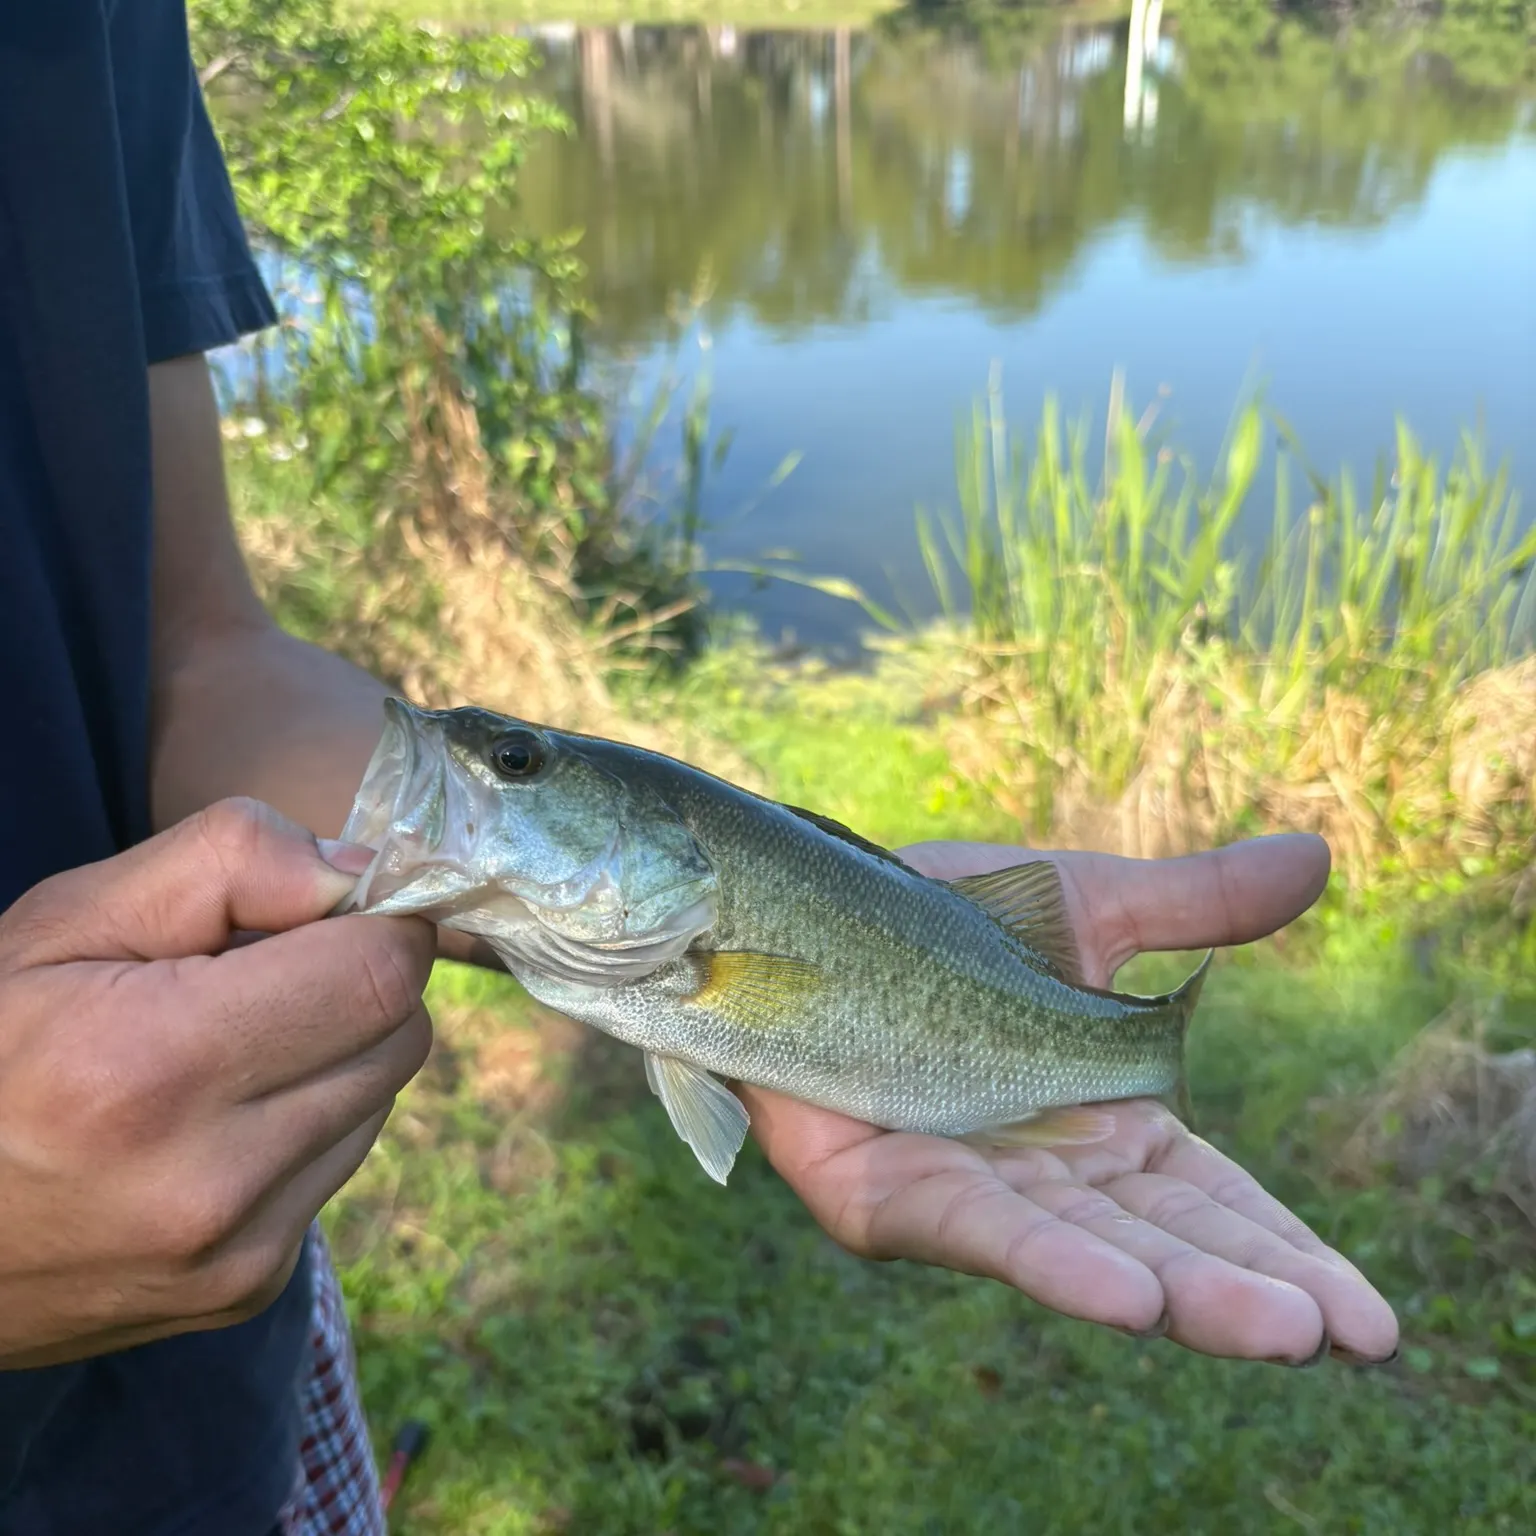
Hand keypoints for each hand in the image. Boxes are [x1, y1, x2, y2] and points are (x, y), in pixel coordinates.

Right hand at [0, 798, 434, 1367]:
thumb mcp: (69, 920)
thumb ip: (227, 863)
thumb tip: (359, 867)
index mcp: (155, 1068)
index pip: (381, 974)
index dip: (372, 921)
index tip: (323, 912)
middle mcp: (209, 1182)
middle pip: (402, 1035)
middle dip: (357, 982)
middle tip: (260, 977)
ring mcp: (237, 1254)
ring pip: (381, 1100)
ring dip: (335, 1056)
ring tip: (220, 1054)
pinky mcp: (248, 1290)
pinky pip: (337, 1166)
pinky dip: (305, 1127)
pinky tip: (211, 1124)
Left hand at [738, 833, 1398, 1365]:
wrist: (801, 895)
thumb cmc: (937, 911)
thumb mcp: (1083, 902)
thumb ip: (1192, 903)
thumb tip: (1316, 856)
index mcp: (1095, 1112)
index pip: (1205, 1200)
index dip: (1285, 1252)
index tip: (1371, 1320)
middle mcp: (1036, 1166)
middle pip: (1158, 1240)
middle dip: (1251, 1290)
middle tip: (1353, 1334)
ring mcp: (959, 1181)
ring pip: (1080, 1249)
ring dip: (1180, 1294)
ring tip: (1276, 1331)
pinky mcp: (878, 1190)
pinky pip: (971, 1226)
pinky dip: (1049, 1262)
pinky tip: (1130, 1301)